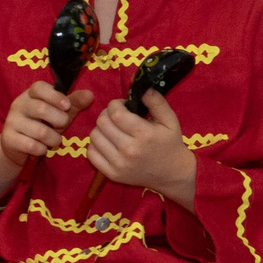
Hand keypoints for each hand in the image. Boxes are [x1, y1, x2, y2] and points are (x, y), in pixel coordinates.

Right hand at [0, 81, 88, 165]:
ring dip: (54, 139)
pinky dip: (42, 150)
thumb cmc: (42, 125)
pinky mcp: (8, 139)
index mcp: (30, 95)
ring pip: (40, 131)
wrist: (17, 147)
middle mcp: (18, 105)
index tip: (67, 106)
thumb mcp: (59, 113)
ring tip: (54, 140)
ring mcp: (11, 122)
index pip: (38, 87)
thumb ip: (74, 103)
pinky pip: (32, 146)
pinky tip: (41, 148)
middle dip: (59, 120)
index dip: (55, 96)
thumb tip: (90, 95)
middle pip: (41, 109)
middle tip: (62, 126)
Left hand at [87, 87, 197, 204]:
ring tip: (113, 129)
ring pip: (94, 136)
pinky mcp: (112, 174)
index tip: (121, 105)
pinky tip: (108, 142)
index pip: (116, 113)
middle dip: (107, 114)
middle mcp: (129, 150)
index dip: (114, 104)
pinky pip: (91, 153)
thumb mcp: (170, 120)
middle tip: (116, 116)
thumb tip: (143, 88)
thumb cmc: (169, 143)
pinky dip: (95, 144)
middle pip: (102, 123)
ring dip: (101, 129)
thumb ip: (156, 102)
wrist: (171, 173)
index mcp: (144, 134)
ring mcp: (119, 164)